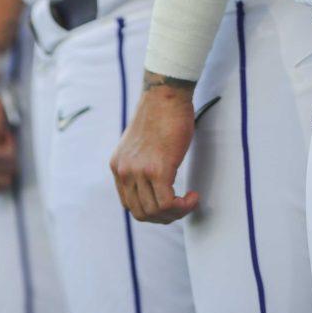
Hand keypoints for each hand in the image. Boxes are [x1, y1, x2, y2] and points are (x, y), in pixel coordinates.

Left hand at [110, 78, 198, 223]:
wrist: (166, 95)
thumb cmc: (160, 115)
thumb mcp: (139, 144)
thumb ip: (139, 164)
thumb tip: (154, 184)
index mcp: (118, 165)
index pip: (129, 204)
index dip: (151, 210)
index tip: (168, 203)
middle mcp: (124, 171)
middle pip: (140, 214)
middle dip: (164, 217)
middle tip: (182, 206)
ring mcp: (139, 171)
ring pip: (155, 212)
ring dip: (176, 213)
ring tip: (189, 201)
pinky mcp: (158, 169)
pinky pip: (167, 203)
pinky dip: (183, 206)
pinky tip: (193, 196)